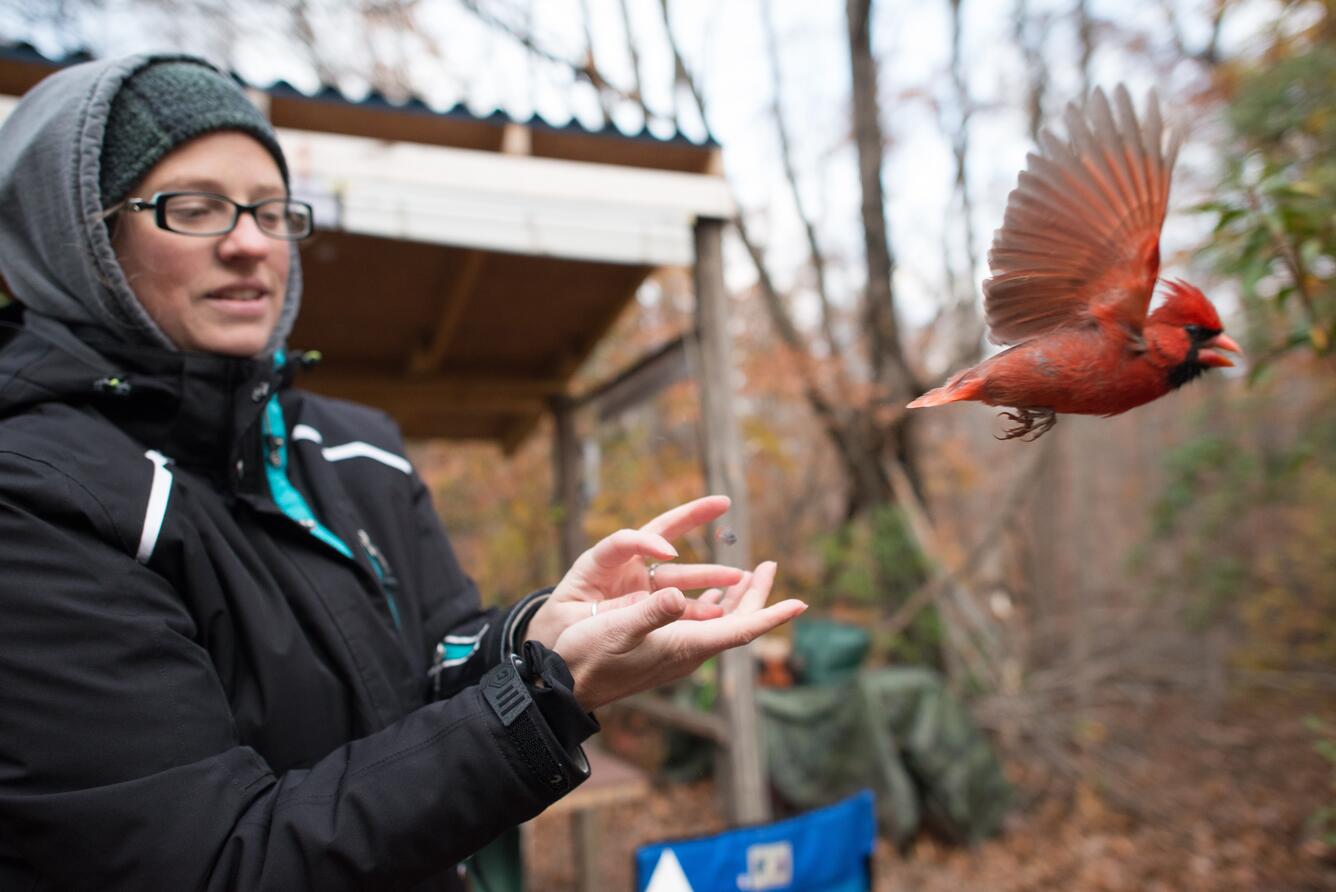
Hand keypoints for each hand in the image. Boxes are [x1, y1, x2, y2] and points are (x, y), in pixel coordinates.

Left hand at [523, 495, 745, 648]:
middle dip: (692, 516)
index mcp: (596, 564)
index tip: (667, 550)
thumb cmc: (557, 631)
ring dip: (707, 575)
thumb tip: (650, 599)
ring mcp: (636, 585)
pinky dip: (699, 604)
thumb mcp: (575, 621)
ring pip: (677, 573)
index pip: (622, 542)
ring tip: (740, 577)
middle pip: (660, 532)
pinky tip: (724, 606)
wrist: (552, 653)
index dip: (645, 542)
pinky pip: (677, 601)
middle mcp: (621, 567)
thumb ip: (614, 610)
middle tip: (722, 502)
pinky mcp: (647, 605)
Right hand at [550, 562, 805, 710]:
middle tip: (771, 565)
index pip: (741, 630)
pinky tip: (713, 596)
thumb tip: (679, 595)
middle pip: (737, 624)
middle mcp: (689, 651)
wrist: (567, 685)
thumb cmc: (589, 655)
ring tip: (752, 575)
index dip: (771, 615)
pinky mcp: (666, 651)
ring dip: (738, 599)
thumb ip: (650, 612)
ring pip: (721, 624)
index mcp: (686, 645)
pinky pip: (703, 625)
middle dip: (758, 596)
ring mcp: (678, 653)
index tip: (801, 603)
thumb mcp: (618, 629)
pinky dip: (716, 606)